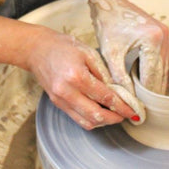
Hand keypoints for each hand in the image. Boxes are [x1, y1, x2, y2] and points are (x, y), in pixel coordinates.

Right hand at [25, 29, 139, 129]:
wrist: (37, 49)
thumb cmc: (62, 46)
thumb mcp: (87, 52)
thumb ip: (102, 72)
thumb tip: (117, 90)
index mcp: (76, 75)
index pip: (104, 97)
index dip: (121, 106)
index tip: (132, 110)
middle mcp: (67, 91)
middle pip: (96, 115)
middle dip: (114, 118)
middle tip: (125, 115)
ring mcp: (60, 99)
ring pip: (86, 121)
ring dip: (103, 122)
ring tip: (114, 115)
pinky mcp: (57, 103)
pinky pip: (77, 118)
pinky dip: (90, 119)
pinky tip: (99, 112)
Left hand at [88, 0, 168, 122]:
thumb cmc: (107, 22)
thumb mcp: (110, 52)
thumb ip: (120, 79)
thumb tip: (128, 102)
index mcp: (152, 40)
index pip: (151, 78)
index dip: (144, 97)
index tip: (137, 112)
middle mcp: (164, 37)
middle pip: (160, 75)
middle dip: (152, 93)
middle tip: (144, 111)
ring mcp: (166, 34)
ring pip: (166, 68)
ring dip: (158, 84)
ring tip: (150, 102)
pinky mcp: (164, 33)